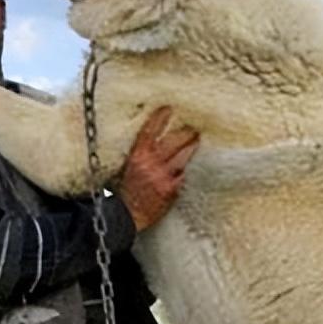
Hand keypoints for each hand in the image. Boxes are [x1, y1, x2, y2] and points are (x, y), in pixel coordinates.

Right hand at [115, 106, 199, 231]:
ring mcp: (163, 176)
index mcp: (137, 155)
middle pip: (174, 141)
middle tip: (194, 126)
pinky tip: (192, 165)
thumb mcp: (126, 167)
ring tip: (197, 140)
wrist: (127, 215)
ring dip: (191, 147)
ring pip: (183, 156)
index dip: (160, 118)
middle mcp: (151, 163)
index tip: (168, 108)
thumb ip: (139, 153)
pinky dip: (186, 170)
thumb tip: (150, 139)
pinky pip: (183, 174)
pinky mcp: (171, 189)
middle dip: (186, 132)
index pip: (150, 130)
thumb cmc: (124, 191)